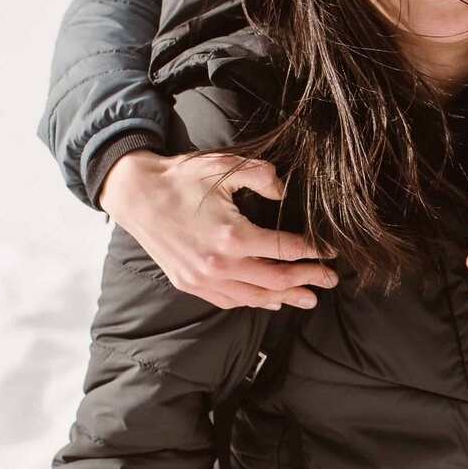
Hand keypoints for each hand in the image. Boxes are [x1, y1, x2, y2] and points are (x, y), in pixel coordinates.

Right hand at [99, 150, 335, 309]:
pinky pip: (230, 301)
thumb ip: (261, 176)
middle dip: (308, 279)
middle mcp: (219, 265)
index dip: (314, 251)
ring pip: (255, 297)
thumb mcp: (224, 166)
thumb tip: (283, 192)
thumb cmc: (181, 178)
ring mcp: (203, 279)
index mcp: (233, 236)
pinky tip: (271, 301)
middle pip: (276, 280)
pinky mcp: (190, 284)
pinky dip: (254, 302)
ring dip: (286, 297)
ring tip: (309, 297)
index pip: (285, 249)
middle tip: (331, 280)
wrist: (135, 194)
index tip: (332, 251)